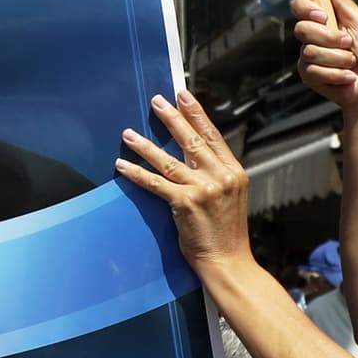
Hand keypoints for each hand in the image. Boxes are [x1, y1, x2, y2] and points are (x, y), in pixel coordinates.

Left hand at [115, 89, 250, 271]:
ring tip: (128, 134)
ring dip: (145, 146)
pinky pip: (155, 183)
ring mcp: (203, 189)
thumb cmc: (227, 233)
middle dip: (172, 118)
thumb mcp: (231, 196)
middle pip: (191, 140)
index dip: (197, 114)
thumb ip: (218, 175)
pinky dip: (137, 173)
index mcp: (234, 172)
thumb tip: (195, 157)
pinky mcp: (185, 203)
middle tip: (156, 102)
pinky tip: (123, 165)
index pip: (213, 136)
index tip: (183, 96)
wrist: (228, 261)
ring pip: (168, 160)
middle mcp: (220, 176)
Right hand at [291, 0, 357, 126]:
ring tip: (351, 62)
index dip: (306, 8)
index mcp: (324, 20)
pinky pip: (312, 70)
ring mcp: (308, 56)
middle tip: (348, 43)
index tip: (322, 15)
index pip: (300, 6)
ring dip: (338, 58)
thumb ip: (341, 0)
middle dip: (329, 38)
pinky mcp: (308, 75)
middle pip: (301, 28)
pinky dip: (336, 73)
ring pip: (310, 51)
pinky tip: (346, 75)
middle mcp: (313, 36)